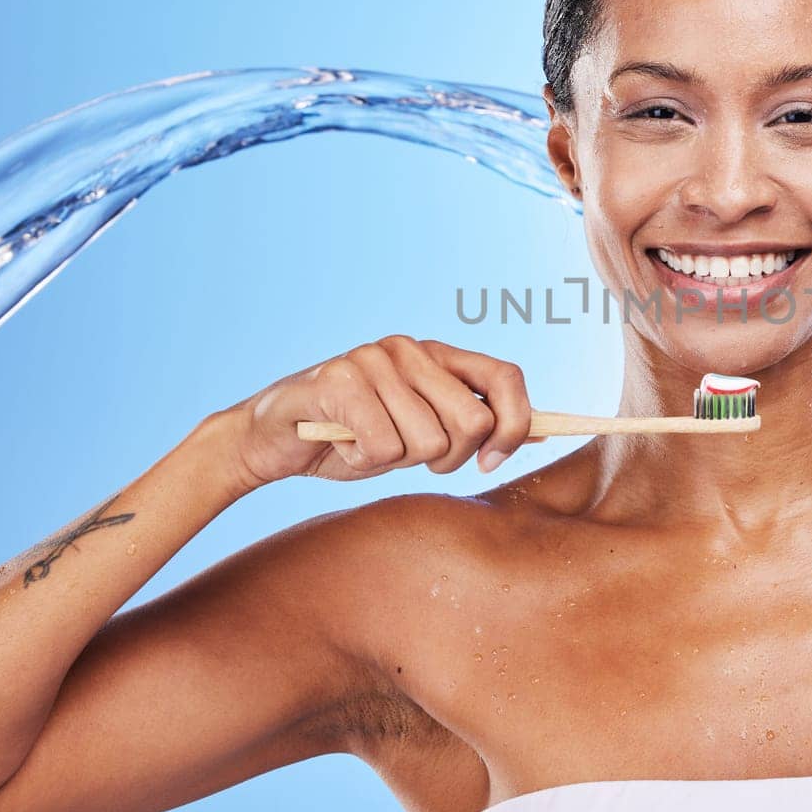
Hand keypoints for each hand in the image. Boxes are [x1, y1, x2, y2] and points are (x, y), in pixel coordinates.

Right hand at [221, 336, 539, 488]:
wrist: (273, 439)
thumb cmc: (354, 438)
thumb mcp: (421, 434)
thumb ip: (471, 427)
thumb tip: (538, 433)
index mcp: (436, 355)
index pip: (506, 377)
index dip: (515, 425)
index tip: (490, 462)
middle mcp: (409, 349)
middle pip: (473, 421)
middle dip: (447, 457)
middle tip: (407, 455)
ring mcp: (373, 360)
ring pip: (428, 441)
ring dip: (396, 460)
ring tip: (365, 444)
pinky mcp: (338, 380)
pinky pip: (382, 446)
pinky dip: (362, 462)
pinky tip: (340, 444)